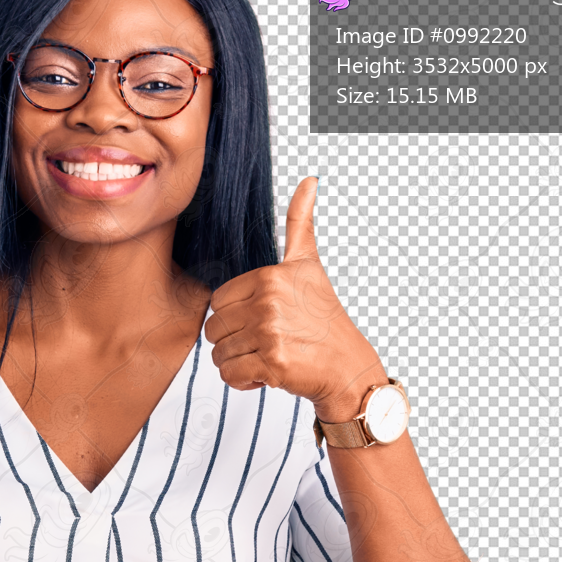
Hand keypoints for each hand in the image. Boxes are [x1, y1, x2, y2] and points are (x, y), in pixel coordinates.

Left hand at [204, 176, 387, 420]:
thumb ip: (300, 224)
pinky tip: (266, 374)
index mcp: (269, 278)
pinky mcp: (272, 364)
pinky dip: (243, 381)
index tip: (260, 321)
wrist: (347, 366)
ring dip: (237, 362)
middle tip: (262, 343)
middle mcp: (268, 303)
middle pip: (214, 328)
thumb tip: (309, 180)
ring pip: (219, 354)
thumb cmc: (324, 318)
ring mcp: (270, 334)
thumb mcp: (310, 265)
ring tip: (265, 357)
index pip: (218, 302)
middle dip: (233, 341)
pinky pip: (230, 374)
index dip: (234, 317)